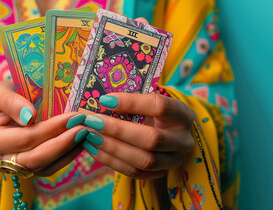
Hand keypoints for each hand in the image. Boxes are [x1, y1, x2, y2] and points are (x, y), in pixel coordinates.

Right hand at [0, 81, 88, 176]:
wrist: (4, 109)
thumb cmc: (2, 99)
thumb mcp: (0, 93)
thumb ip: (10, 101)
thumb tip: (29, 116)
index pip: (24, 138)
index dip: (50, 129)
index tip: (72, 116)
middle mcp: (1, 160)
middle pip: (35, 158)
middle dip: (62, 143)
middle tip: (83, 127)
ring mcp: (16, 168)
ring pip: (46, 166)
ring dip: (68, 150)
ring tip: (85, 133)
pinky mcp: (31, 170)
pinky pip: (52, 168)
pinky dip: (68, 155)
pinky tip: (81, 141)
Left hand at [76, 93, 194, 178]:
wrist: (168, 134)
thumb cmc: (154, 114)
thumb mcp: (149, 103)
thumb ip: (132, 102)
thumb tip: (101, 100)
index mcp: (183, 115)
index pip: (159, 106)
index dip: (132, 103)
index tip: (105, 99)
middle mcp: (183, 140)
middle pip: (152, 139)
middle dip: (118, 130)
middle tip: (92, 122)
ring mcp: (174, 160)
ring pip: (144, 160)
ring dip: (112, 148)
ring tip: (90, 136)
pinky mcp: (160, 174)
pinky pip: (135, 172)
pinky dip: (111, 161)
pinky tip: (94, 149)